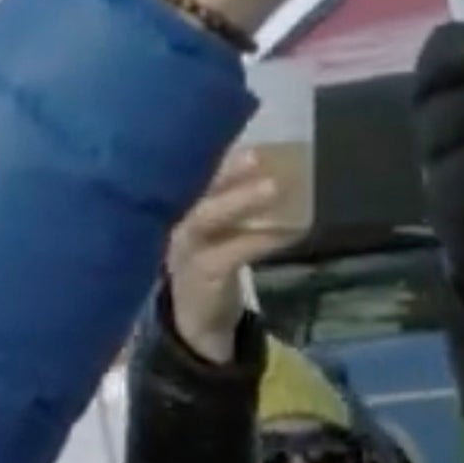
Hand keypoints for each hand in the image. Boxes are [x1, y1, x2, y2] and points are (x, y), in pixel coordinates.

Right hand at [163, 151, 298, 363]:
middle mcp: (174, 222)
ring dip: (240, 201)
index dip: (216, 156)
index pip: (191, 173)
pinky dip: (262, 239)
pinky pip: (234, 252)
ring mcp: (185, 248)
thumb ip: (226, 202)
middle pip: (196, 189)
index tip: (243, 138)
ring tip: (273, 187)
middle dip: (226, 171)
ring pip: (208, 217)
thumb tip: (264, 165)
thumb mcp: (211, 230)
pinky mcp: (203, 274)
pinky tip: (289, 231)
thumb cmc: (208, 264)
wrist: (193, 324)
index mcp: (177, 207)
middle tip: (256, 154)